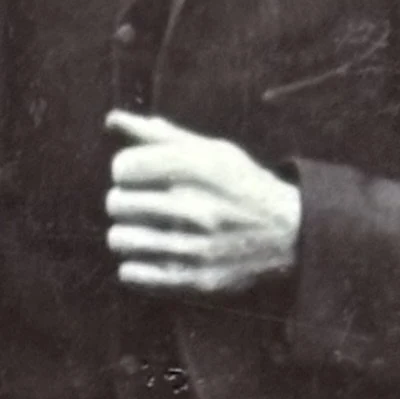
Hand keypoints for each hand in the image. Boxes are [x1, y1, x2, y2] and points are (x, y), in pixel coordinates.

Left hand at [106, 110, 301, 295]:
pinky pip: (131, 274)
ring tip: (142, 229)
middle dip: (123, 200)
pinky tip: (149, 254)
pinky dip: (133, 264)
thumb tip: (112, 120)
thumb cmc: (240, 184)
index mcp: (199, 168)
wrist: (287, 231)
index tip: (137, 174)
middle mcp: (196, 206)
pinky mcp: (194, 278)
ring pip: (119, 239)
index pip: (123, 167)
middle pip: (116, 202)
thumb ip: (159, 135)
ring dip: (125, 233)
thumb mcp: (210, 150)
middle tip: (139, 203)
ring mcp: (195, 246)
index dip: (125, 169)